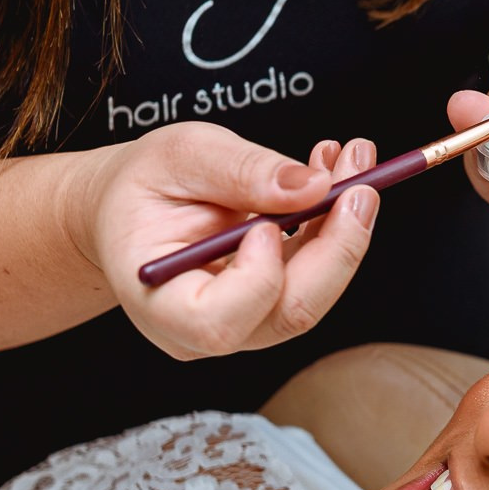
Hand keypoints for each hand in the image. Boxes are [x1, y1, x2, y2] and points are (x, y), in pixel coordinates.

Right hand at [70, 123, 378, 359]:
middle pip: (287, 314)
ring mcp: (243, 325)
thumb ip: (240, 170)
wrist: (129, 208)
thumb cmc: (140, 186)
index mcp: (159, 305)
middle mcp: (202, 333)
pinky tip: (336, 176)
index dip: (259, 278)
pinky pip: (315, 277)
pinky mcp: (271, 305)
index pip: (218, 322)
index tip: (269, 223)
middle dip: (336, 248)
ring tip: (351, 159)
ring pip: (313, 295)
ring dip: (346, 229)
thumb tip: (312, 187)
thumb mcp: (178, 156)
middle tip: (359, 183)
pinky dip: (336, 226)